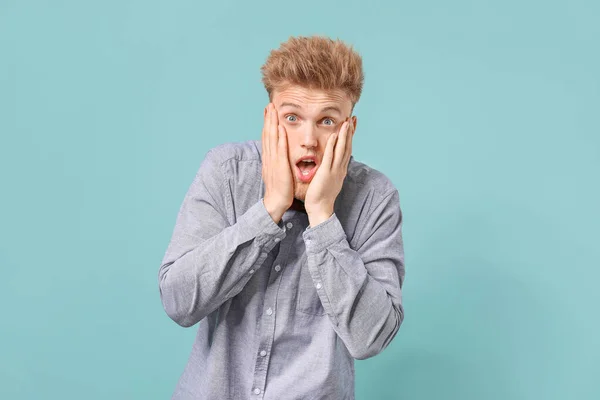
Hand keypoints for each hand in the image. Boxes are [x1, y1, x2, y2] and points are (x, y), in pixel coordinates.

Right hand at [262, 103, 293, 223]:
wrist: (276, 202)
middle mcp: (269, 157)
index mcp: (269, 158)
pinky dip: (279, 138)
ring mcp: (273, 161)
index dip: (267, 123)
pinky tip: (280, 128)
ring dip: (272, 123)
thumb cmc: (279, 188)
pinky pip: (279, 150)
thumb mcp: (276, 171)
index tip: (268, 111)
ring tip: (272, 110)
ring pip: (271, 138)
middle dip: (268, 119)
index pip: (267, 137)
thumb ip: (277, 160)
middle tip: (269, 104)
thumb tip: (278, 152)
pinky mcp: (279, 166)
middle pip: (267, 134)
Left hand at [305, 118, 354, 225]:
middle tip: (353, 118)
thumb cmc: (321, 195)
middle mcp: (340, 168)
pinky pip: (330, 156)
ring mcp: (335, 170)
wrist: (320, 209)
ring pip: (342, 149)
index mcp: (341, 169)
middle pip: (347, 146)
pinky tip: (334, 135)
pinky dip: (333, 145)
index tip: (352, 124)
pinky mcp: (326, 173)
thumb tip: (331, 161)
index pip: (347, 149)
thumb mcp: (329, 179)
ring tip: (347, 122)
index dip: (350, 136)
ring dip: (345, 135)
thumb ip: (330, 168)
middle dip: (350, 131)